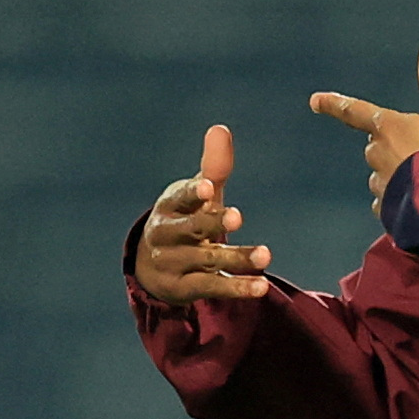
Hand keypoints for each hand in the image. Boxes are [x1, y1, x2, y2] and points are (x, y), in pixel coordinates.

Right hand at [133, 124, 271, 303]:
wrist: (153, 268)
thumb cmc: (184, 219)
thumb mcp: (197, 194)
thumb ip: (213, 167)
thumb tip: (220, 129)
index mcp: (170, 206)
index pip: (180, 197)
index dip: (194, 192)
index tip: (209, 187)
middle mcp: (166, 235)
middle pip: (191, 229)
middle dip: (213, 222)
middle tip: (238, 216)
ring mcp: (173, 264)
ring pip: (206, 261)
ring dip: (236, 257)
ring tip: (266, 255)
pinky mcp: (183, 289)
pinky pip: (212, 288)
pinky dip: (237, 287)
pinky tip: (261, 285)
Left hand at [310, 41, 418, 214]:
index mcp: (387, 127)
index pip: (355, 111)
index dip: (334, 104)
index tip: (315, 100)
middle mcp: (376, 153)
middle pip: (376, 146)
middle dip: (392, 149)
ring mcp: (378, 182)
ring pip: (382, 174)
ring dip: (397, 175)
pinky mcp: (384, 208)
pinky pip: (386, 201)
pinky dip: (398, 201)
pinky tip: (417, 201)